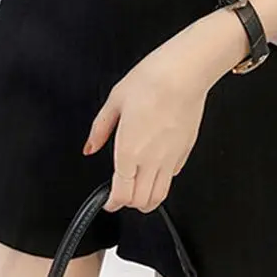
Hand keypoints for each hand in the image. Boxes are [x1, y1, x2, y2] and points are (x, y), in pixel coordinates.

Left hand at [83, 40, 211, 213]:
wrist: (183, 72)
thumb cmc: (151, 80)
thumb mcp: (115, 100)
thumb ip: (100, 128)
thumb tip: (91, 146)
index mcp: (129, 150)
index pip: (121, 194)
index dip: (112, 203)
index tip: (108, 200)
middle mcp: (151, 160)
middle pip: (141, 202)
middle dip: (128, 203)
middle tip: (121, 193)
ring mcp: (171, 158)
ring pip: (160, 196)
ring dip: (147, 199)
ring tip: (138, 189)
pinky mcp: (185, 151)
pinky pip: (173, 176)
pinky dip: (163, 179)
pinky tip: (156, 166)